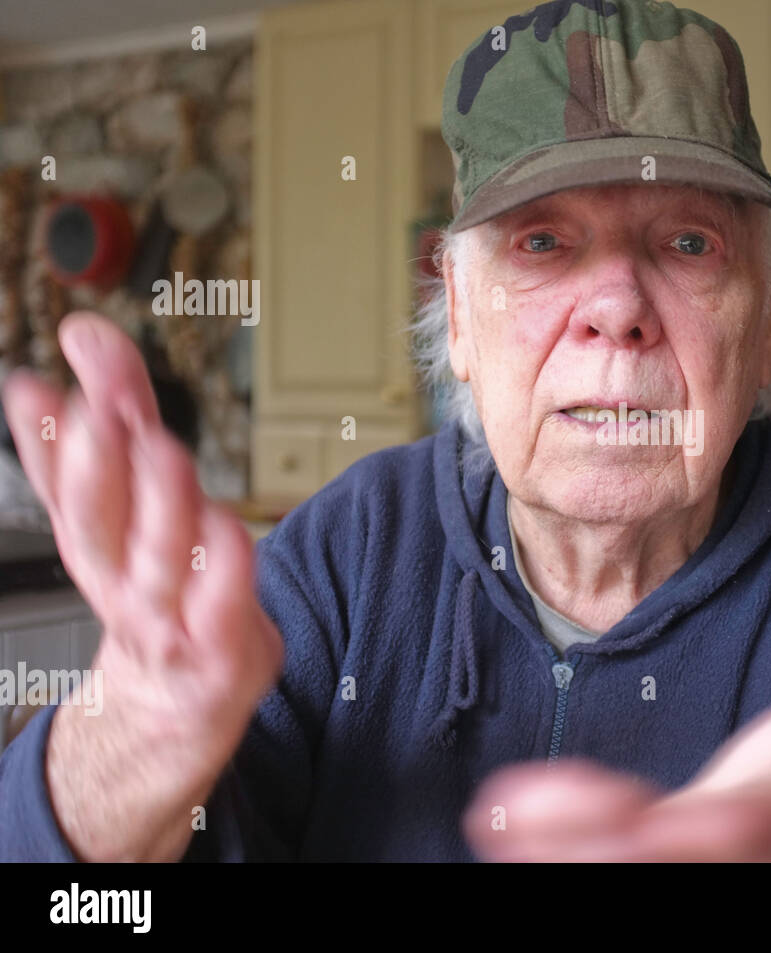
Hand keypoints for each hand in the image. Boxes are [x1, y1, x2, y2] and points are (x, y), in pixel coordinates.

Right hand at [2, 313, 282, 860]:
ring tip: (161, 449)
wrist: (176, 702)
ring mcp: (168, 621)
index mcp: (94, 545)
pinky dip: (223, 571)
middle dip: (95, 468)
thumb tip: (85, 336)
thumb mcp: (134, 506)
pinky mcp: (219, 649)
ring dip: (157, 506)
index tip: (35, 387)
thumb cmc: (161, 591)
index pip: (63, 487)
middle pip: (97, 525)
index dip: (45, 440)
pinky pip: (222, 608)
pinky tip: (227, 529)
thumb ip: (122, 417)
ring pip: (156, 563)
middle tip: (100, 412)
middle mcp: (120, 581)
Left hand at [463, 595, 770, 861]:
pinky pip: (584, 868)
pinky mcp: (632, 870)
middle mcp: (733, 864)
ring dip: (567, 852)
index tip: (700, 819)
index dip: (733, 831)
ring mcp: (679, 875)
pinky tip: (502, 820)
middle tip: (546, 814)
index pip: (761, 834)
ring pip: (622, 874)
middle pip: (680, 865)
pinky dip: (544, 850)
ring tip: (510, 814)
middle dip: (617, 846)